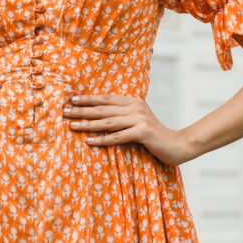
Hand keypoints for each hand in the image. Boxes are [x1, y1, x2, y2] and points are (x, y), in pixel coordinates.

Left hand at [63, 93, 192, 164]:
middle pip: (103, 108)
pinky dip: (102, 139)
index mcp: (133, 101)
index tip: (71, 99)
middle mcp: (135, 107)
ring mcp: (139, 119)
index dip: (88, 99)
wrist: (178, 144)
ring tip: (71, 125)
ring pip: (107, 122)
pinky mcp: (143, 132)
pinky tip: (89, 141)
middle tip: (64, 111)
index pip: (106, 98)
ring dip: (87, 124)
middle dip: (82, 110)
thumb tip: (100, 115)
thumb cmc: (153, 135)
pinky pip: (118, 137)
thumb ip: (123, 115)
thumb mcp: (138, 120)